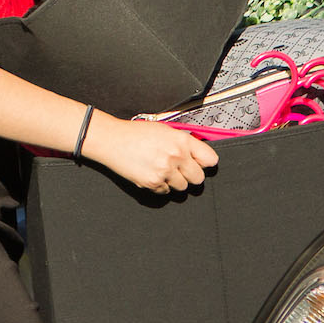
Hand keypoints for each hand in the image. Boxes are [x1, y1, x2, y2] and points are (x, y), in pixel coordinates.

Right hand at [86, 114, 219, 195]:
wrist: (113, 140)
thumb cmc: (136, 133)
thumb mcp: (165, 130)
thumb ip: (184, 142)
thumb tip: (198, 154)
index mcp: (181, 140)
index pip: (210, 159)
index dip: (205, 162)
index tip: (201, 163)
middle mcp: (176, 156)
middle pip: (199, 178)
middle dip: (191, 174)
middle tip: (180, 168)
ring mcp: (165, 171)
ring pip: (182, 187)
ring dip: (175, 181)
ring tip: (162, 169)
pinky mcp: (153, 183)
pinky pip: (166, 191)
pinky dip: (161, 185)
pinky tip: (151, 172)